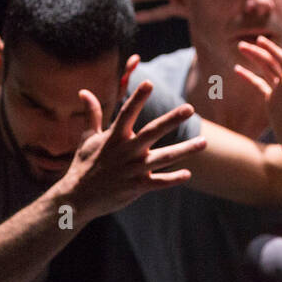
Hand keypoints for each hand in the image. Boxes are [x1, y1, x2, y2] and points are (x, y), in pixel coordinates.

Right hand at [61, 80, 200, 217]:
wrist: (77, 199)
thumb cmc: (84, 165)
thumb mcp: (87, 138)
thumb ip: (92, 115)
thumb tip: (84, 91)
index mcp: (113, 138)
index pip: (127, 114)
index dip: (137, 98)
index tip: (149, 83)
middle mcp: (125, 152)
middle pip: (151, 132)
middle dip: (171, 120)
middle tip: (190, 108)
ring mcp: (131, 170)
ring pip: (163, 158)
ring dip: (184, 150)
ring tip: (204, 142)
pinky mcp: (136, 187)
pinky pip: (158, 183)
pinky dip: (173, 179)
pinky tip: (188, 174)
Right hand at [234, 36, 281, 154]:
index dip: (274, 51)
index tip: (261, 42)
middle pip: (274, 63)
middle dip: (260, 52)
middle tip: (243, 43)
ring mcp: (280, 92)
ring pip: (266, 69)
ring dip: (254, 57)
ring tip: (240, 47)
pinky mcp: (272, 99)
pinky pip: (259, 84)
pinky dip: (248, 76)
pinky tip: (237, 69)